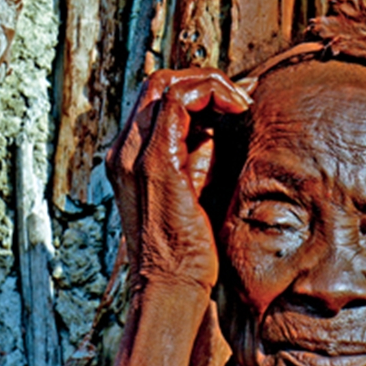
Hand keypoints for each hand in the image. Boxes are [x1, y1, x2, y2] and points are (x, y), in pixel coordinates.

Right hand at [106, 69, 251, 293]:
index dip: (199, 88)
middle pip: (157, 83)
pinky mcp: (155, 161)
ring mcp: (133, 154)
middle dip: (205, 80)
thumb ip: (200, 152)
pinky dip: (210, 93)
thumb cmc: (189, 247)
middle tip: (242, 96)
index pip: (157, 99)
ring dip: (210, 82)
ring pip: (165, 83)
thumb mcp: (196, 186)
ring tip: (241, 102)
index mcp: (130, 156)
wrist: (173, 286)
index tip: (237, 99)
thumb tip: (221, 119)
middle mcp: (124, 150)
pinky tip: (237, 109)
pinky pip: (178, 100)